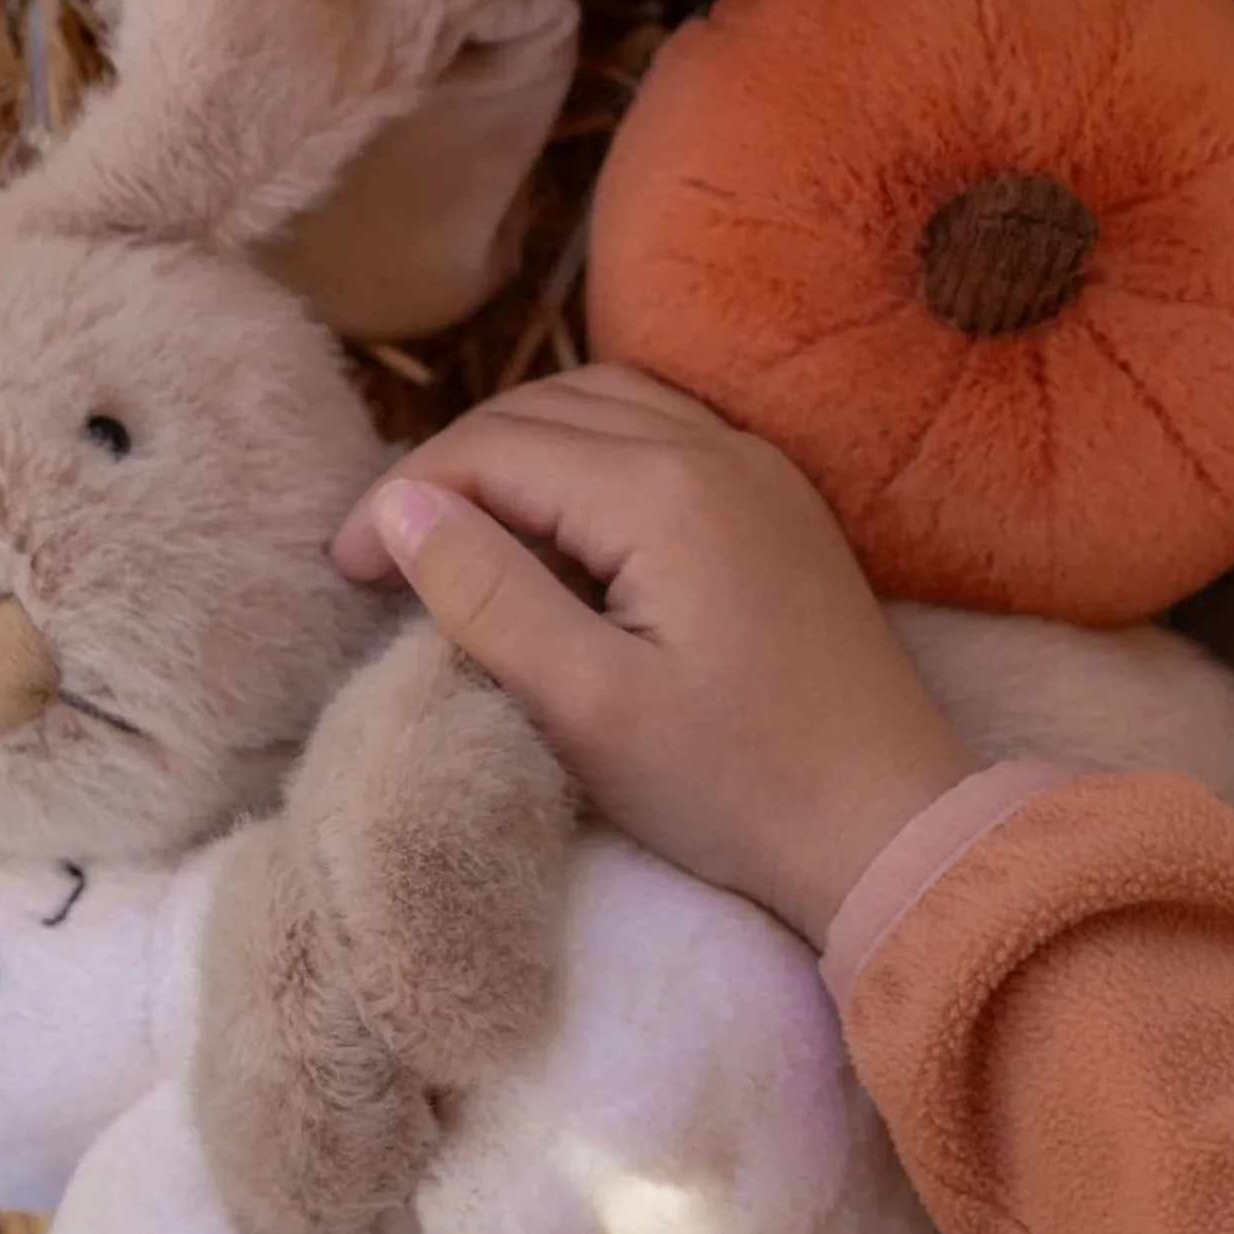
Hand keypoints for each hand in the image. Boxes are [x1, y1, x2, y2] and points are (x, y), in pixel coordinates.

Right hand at [332, 365, 977, 945]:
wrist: (890, 826)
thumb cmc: (735, 786)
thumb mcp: (588, 709)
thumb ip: (488, 596)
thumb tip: (399, 508)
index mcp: (663, 491)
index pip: (492, 451)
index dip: (401, 501)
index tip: (343, 573)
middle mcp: (715, 447)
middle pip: (542, 412)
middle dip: (449, 468)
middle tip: (386, 554)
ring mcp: (758, 468)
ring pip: (603, 407)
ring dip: (517, 450)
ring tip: (462, 529)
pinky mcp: (778, 504)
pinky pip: (659, 433)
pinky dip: (586, 454)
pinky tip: (561, 519)